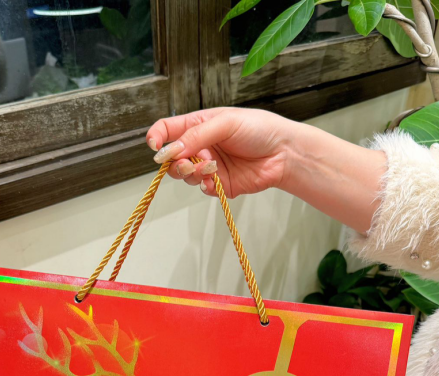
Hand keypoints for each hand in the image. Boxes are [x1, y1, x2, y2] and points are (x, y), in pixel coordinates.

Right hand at [146, 107, 384, 233]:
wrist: (283, 153)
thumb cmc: (258, 129)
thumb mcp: (225, 123)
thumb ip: (196, 136)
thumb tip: (170, 150)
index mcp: (198, 126)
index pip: (167, 130)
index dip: (156, 138)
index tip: (154, 147)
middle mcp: (200, 146)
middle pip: (171, 158)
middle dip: (173, 162)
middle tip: (185, 163)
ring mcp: (208, 167)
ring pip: (184, 175)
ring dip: (191, 173)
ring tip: (209, 167)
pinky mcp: (219, 185)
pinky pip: (201, 189)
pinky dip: (204, 185)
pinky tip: (215, 180)